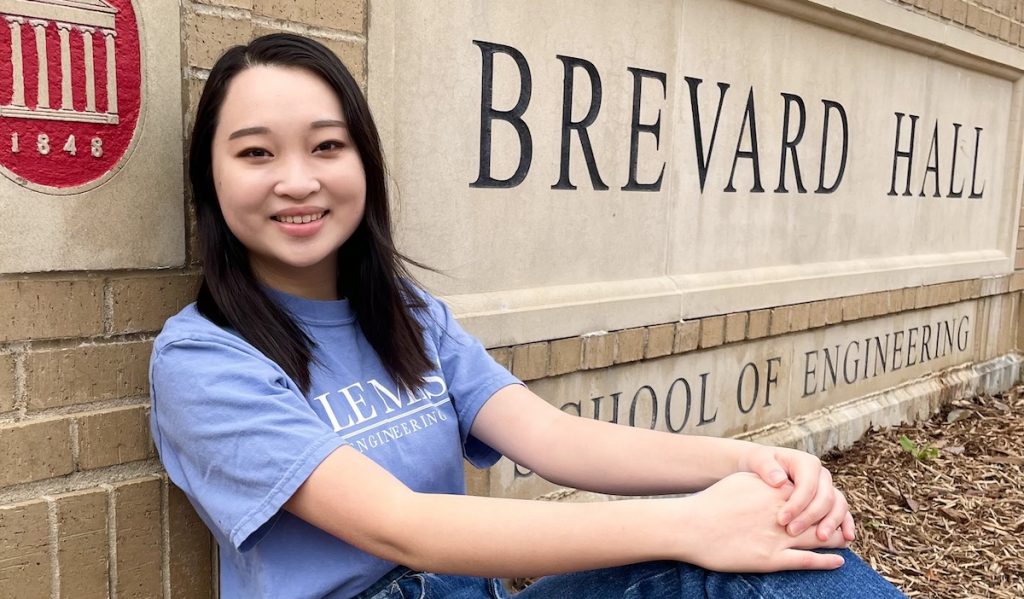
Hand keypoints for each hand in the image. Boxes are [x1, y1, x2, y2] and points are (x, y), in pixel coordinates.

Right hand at [680, 473, 847, 572]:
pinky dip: (826, 562)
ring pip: (820, 538)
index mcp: (776, 492)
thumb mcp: (742, 482)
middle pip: (822, 515)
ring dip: (835, 539)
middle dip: (834, 519)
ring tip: (844, 541)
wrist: (691, 526)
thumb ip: (765, 482)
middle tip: (843, 524)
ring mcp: (779, 537)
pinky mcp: (772, 559)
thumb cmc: (712, 503)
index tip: (829, 504)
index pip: (812, 494)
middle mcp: (783, 512)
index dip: (824, 500)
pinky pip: (808, 561)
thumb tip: (781, 482)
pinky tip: (838, 561)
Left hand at [739, 445, 855, 542]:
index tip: (781, 520)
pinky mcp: (830, 501)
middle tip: (792, 532)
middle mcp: (821, 475)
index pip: (807, 485)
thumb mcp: (759, 460)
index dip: (796, 504)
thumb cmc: (760, 464)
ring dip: (831, 523)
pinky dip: (846, 524)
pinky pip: (843, 512)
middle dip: (810, 517)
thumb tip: (780, 481)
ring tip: (820, 539)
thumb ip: (767, 468)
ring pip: (838, 505)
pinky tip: (847, 538)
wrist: (764, 467)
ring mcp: (828, 488)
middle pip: (825, 497)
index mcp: (807, 463)